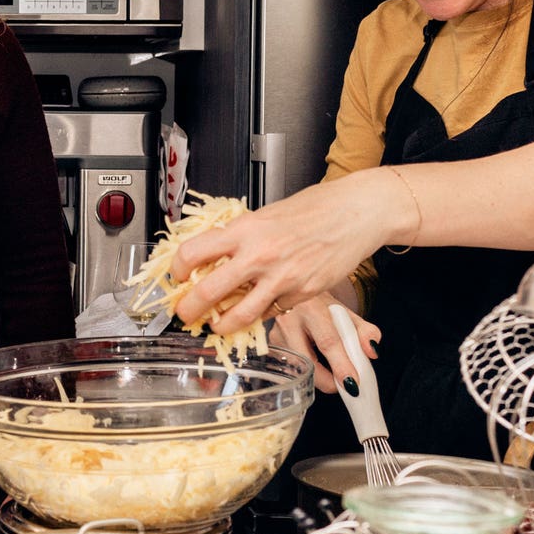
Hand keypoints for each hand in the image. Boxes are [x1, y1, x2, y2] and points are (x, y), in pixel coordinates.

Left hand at [168, 170, 403, 333]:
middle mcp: (259, 255)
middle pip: (208, 292)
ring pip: (239, 315)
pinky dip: (259, 315)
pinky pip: (271, 312)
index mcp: (245, 229)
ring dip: (221, 324)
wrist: (356, 212)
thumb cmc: (314, 208)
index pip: (194, 252)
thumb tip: (213, 256)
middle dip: (188, 309)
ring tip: (216, 324)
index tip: (177, 276)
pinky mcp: (302, 294)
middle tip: (184, 314)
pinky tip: (255, 311)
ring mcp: (281, 278)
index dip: (178, 269)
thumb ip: (240, 237)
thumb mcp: (266, 214)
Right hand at [268, 296, 379, 393]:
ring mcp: (275, 334)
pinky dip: (306, 372)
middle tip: (344, 387)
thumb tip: (371, 352)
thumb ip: (365, 332)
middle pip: (307, 361)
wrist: (294, 294)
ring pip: (298, 368)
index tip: (352, 382)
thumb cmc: (321, 306)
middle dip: (328, 381)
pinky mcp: (270, 345)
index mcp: (311, 308)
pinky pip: (291, 367)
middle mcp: (288, 320)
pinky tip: (314, 364)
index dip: (340, 364)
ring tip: (331, 371)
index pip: (327, 340)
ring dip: (318, 376)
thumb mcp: (347, 313)